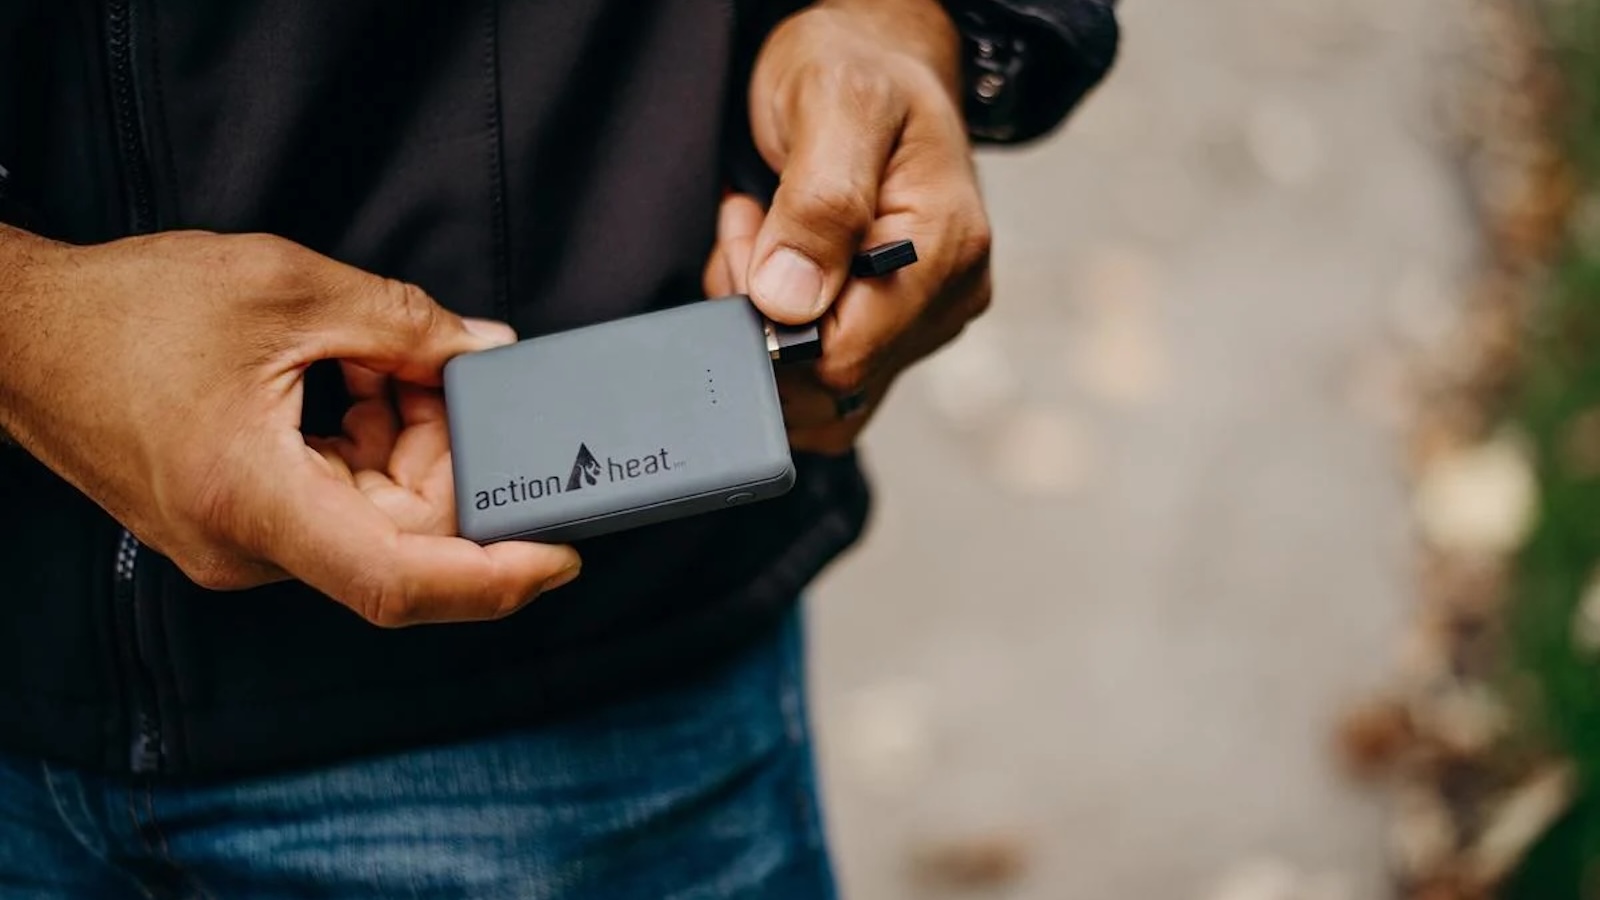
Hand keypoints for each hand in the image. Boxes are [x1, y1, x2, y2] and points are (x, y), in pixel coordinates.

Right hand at [0, 227, 580, 626]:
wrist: (17, 338)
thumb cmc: (125, 312)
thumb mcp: (286, 290)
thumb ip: (405, 325)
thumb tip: (486, 351)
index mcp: (256, 500)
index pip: (400, 580)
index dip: (493, 580)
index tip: (560, 556)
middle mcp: (250, 548)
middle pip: (403, 537)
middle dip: (452, 460)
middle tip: (453, 376)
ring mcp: (243, 545)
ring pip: (376, 519)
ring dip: (411, 445)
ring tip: (390, 361)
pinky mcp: (242, 526)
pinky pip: (339, 504)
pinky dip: (371, 448)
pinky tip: (364, 382)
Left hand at [705, 0, 992, 454]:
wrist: (876, 59)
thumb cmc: (859, 69)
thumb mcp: (832, 104)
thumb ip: (818, 203)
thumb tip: (791, 302)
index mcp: (945, 248)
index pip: (843, 353)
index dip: (773, 314)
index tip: (753, 231)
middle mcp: (947, 296)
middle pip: (827, 377)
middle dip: (765, 313)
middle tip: (754, 223)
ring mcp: (923, 318)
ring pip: (818, 385)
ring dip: (767, 320)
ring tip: (768, 235)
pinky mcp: (896, 327)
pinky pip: (822, 374)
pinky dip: (780, 329)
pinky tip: (778, 268)